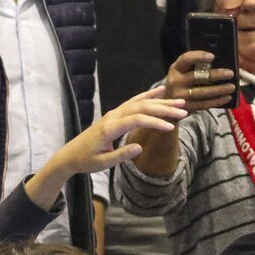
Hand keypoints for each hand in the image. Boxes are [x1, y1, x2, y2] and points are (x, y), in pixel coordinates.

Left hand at [58, 86, 186, 176]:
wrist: (70, 155)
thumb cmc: (86, 161)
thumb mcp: (102, 163)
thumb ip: (121, 155)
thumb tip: (140, 148)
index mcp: (109, 128)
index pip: (137, 120)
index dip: (155, 122)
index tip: (170, 127)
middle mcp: (112, 116)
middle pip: (142, 107)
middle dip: (164, 108)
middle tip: (183, 110)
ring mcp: (113, 113)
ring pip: (140, 102)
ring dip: (160, 101)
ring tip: (179, 101)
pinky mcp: (115, 113)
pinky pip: (134, 101)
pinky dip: (148, 95)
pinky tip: (161, 91)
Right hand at [165, 49, 234, 111]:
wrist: (167, 106)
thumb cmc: (182, 83)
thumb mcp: (183, 72)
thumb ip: (195, 66)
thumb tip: (221, 62)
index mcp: (176, 69)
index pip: (186, 59)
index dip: (199, 56)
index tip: (212, 57)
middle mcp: (175, 82)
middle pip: (197, 77)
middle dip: (215, 75)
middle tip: (231, 73)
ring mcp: (179, 96)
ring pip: (201, 92)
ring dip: (218, 90)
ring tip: (232, 87)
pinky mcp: (184, 108)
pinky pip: (202, 104)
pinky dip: (216, 101)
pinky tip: (226, 98)